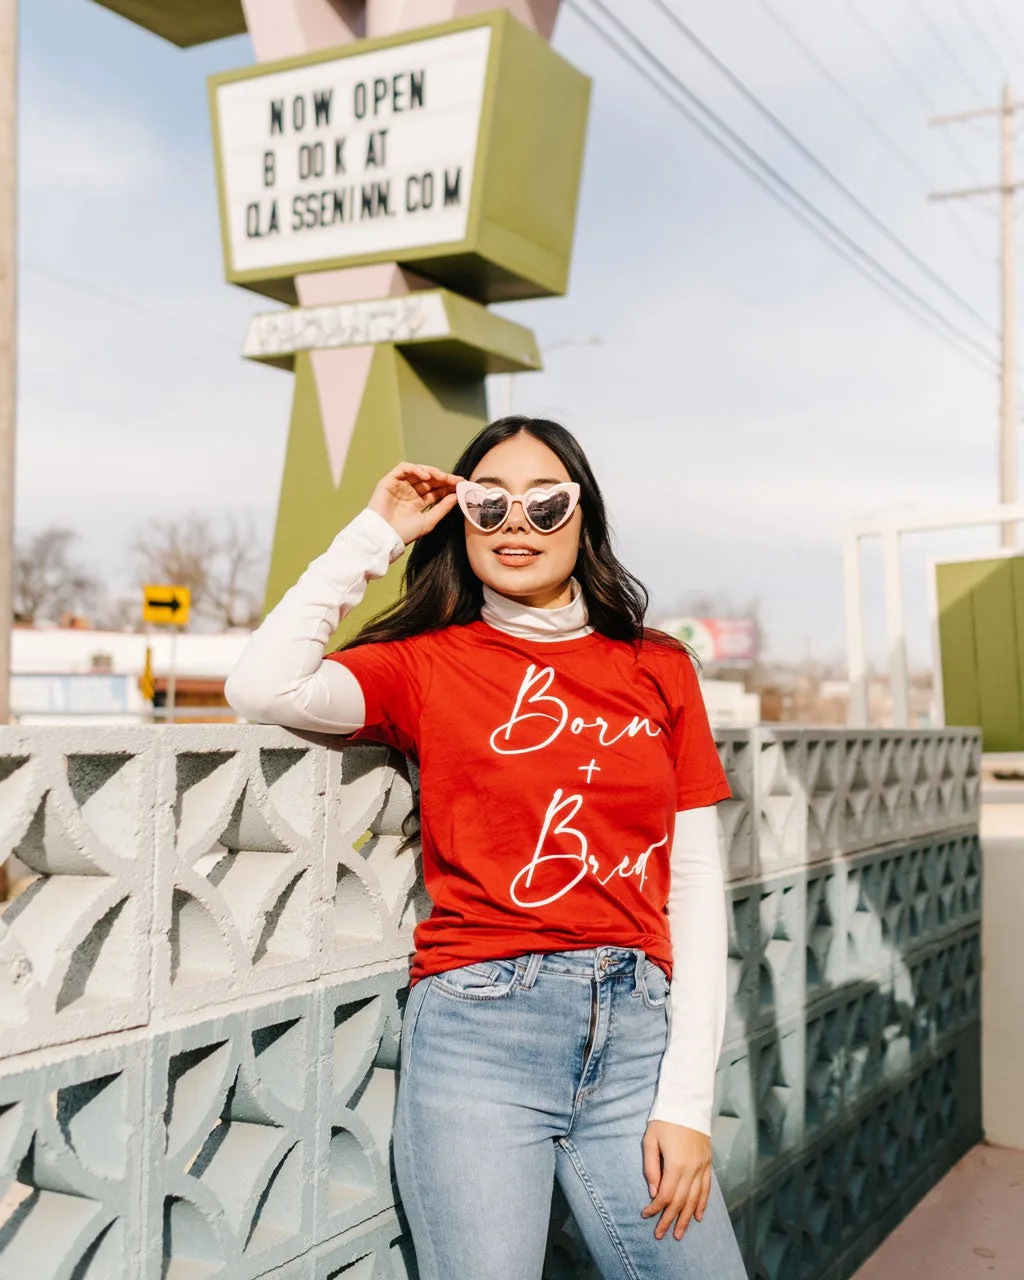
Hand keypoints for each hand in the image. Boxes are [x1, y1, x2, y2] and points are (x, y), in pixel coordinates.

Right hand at [368, 461, 462, 545]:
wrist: (384, 536)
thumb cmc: (404, 533)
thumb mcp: (429, 521)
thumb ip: (443, 508)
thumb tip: (457, 496)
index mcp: (418, 502)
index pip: (436, 490)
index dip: (449, 486)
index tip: (462, 485)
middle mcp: (409, 492)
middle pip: (430, 479)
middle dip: (444, 478)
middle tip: (456, 480)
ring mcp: (399, 485)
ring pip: (419, 471)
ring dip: (432, 472)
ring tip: (443, 478)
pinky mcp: (389, 481)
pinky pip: (403, 468)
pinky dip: (416, 469)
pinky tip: (426, 476)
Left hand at [641, 1120, 711, 1241]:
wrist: (687, 1104)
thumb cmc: (665, 1121)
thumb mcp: (651, 1140)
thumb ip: (651, 1168)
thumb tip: (653, 1192)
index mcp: (676, 1164)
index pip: (666, 1195)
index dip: (655, 1208)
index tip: (646, 1215)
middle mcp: (692, 1169)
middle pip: (680, 1201)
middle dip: (669, 1220)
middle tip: (661, 1235)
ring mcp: (702, 1167)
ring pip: (695, 1199)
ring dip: (686, 1218)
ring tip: (679, 1233)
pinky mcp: (708, 1163)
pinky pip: (706, 1189)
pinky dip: (702, 1204)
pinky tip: (697, 1216)